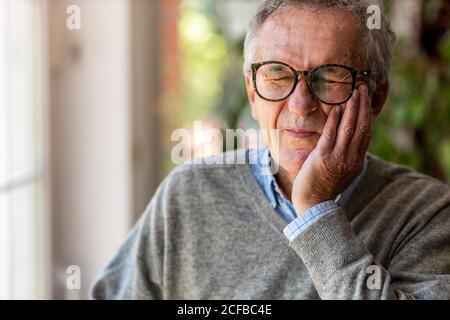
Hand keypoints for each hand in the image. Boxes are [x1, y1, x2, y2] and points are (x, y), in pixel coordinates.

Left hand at [292, 84, 371, 213]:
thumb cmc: (324, 187)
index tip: (366, 100)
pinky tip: (336, 108)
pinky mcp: (323, 158)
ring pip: (349, 128)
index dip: (367, 115)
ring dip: (352, 108)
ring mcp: (338, 158)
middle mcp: (351, 159)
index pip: (366, 133)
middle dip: (362, 106)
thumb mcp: (341, 172)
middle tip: (363, 89)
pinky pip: (330, 135)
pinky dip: (335, 120)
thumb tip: (348, 141)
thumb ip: (346, 156)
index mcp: (357, 162)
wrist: (314, 205)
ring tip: (353, 93)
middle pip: (361, 127)